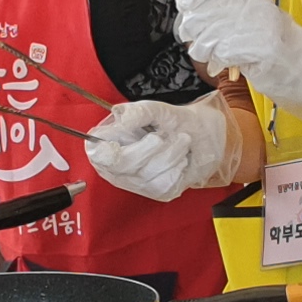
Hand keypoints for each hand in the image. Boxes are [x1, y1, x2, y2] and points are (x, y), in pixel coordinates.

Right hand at [84, 97, 233, 199]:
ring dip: (170, 153)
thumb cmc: (174, 121)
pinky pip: (164, 183)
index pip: (97, 154)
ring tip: (179, 142)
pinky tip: (180, 158)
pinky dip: (177, 166)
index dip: (107, 151)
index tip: (119, 144)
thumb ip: (138, 112)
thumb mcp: (156, 109)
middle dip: (147, 148)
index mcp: (109, 144)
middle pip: (121, 165)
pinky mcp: (158, 193)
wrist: (204, 134)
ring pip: (147, 174)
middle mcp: (118, 167)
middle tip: (161, 136)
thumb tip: (121, 119)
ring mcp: (138, 183)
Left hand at [171, 0, 301, 111]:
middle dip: (191, 30)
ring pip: (204, 37)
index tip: (184, 6)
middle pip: (199, 14)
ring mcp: (253, 22)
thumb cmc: (260, 32)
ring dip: (201, 49)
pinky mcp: (255, 46)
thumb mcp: (241, 6)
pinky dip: (216, 60)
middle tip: (195, 36)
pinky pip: (218, 53)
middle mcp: (249, 0)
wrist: (292, 57)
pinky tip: (223, 59)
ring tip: (210, 51)